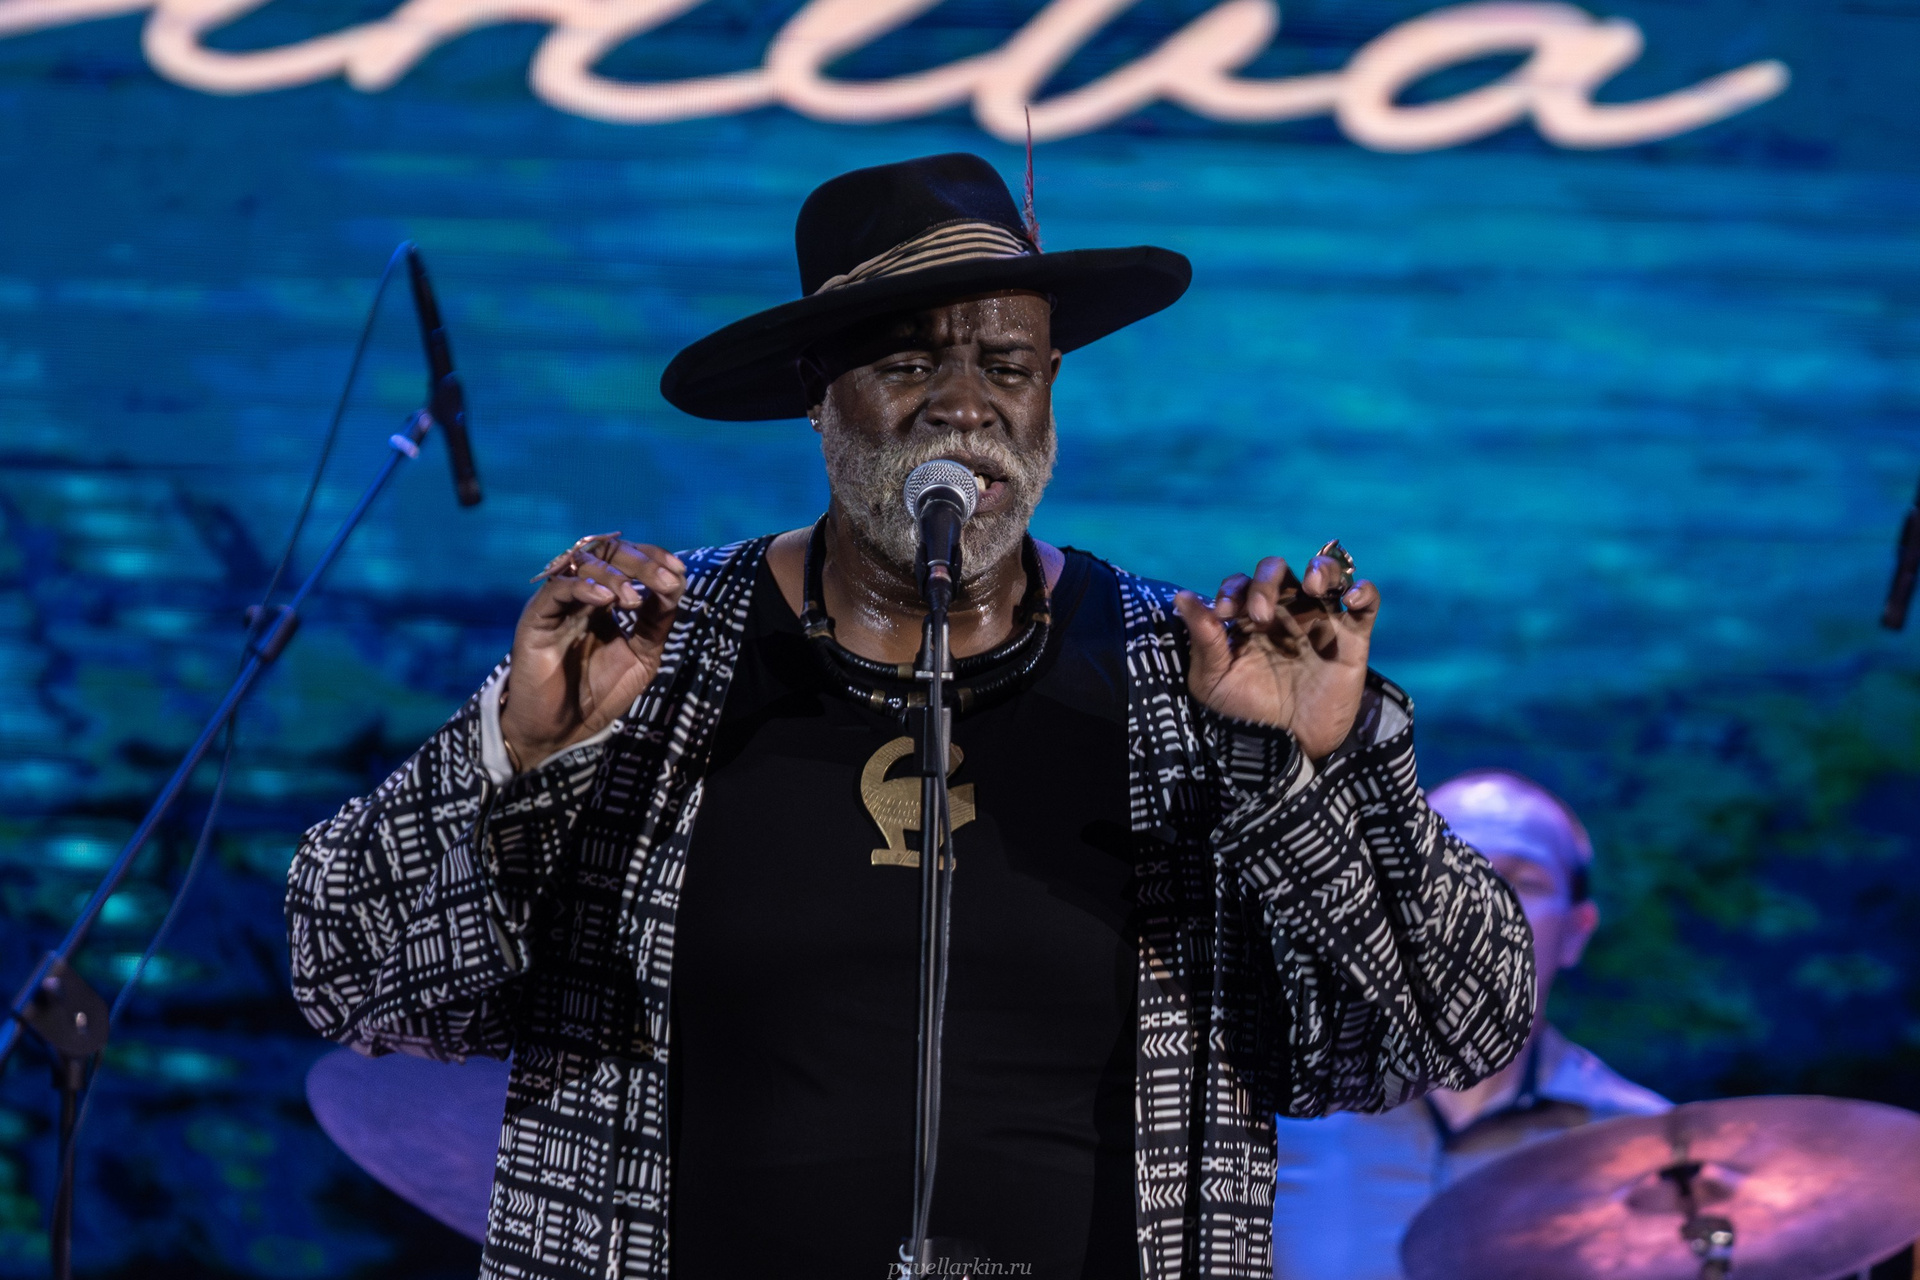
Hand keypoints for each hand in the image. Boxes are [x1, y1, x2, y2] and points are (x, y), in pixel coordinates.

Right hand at [500, 538, 686, 769]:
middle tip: (665, 580)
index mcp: (604, 600)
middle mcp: (580, 595)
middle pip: (607, 555)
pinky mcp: (536, 619)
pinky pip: (557, 589)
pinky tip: (607, 601)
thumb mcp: (642, 656)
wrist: (561, 731)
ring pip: (582, 565)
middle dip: (641, 563)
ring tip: (634, 600)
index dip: (653, 558)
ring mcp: (557, 604)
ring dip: (615, 576)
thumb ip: (656, 622)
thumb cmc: (598, 694)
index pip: (627, 561)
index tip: (679, 571)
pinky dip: (584, 587)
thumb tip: (677, 584)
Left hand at [1173, 553, 1379, 760]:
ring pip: (1326, 573)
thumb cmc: (1245, 715)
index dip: (1232, 591)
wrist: (1286, 751)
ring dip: (1320, 569)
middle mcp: (1284, 614)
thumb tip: (1181, 597)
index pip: (1240, 585)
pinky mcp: (1352, 639)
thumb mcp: (1214, 682)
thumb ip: (1203, 639)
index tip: (1223, 615)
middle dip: (1265, 584)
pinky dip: (1363, 590)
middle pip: (1277, 571)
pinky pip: (1367, 602)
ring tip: (1312, 586)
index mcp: (1248, 620)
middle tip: (1260, 617)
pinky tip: (1348, 599)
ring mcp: (1319, 622)